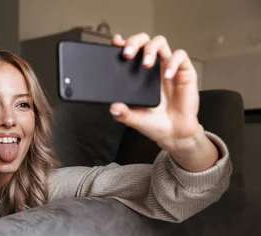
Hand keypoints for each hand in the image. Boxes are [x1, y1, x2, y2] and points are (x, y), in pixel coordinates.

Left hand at [109, 33, 218, 170]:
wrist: (175, 133)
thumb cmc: (154, 123)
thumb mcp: (134, 119)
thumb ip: (123, 113)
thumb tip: (113, 107)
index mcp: (136, 74)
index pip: (128, 52)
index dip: (121, 44)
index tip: (115, 42)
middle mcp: (151, 66)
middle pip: (143, 41)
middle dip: (134, 42)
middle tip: (127, 54)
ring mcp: (167, 66)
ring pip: (160, 42)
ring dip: (151, 49)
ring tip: (146, 64)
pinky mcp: (183, 71)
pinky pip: (180, 56)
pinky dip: (173, 62)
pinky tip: (167, 76)